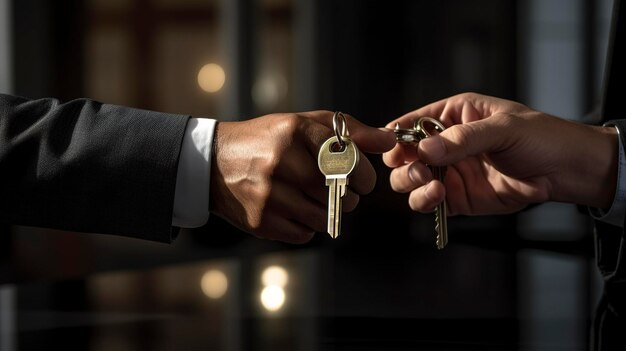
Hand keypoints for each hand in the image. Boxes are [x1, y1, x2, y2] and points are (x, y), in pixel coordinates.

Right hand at [210, 110, 395, 242]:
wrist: (214, 163)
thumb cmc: (267, 140)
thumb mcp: (304, 124)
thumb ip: (349, 131)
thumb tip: (388, 142)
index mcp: (295, 131)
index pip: (347, 158)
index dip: (363, 174)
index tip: (363, 181)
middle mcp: (281, 161)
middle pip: (338, 192)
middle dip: (348, 196)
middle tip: (340, 191)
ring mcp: (269, 194)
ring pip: (324, 217)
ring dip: (328, 213)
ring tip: (315, 200)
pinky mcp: (261, 220)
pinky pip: (304, 234)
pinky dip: (307, 226)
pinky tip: (294, 210)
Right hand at [383, 92, 617, 215]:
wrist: (568, 172)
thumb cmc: (541, 137)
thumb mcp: (503, 128)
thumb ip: (463, 139)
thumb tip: (425, 150)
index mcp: (454, 116)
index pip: (413, 123)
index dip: (397, 135)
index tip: (393, 148)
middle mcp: (445, 144)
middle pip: (405, 155)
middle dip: (404, 164)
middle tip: (418, 170)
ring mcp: (450, 172)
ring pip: (411, 181)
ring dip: (412, 184)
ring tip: (431, 184)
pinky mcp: (457, 198)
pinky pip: (429, 202)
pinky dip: (425, 202)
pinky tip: (438, 198)